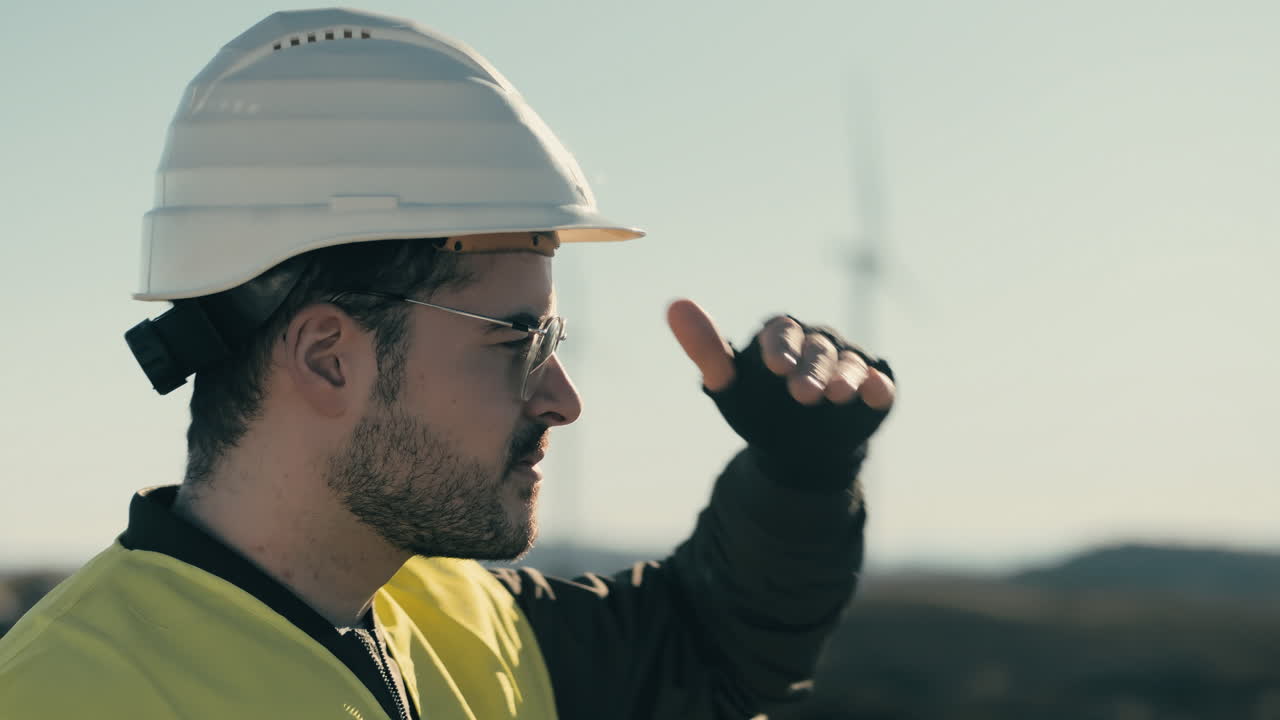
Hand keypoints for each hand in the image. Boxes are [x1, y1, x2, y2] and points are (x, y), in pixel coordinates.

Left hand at [667, 299, 894, 409]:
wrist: (795, 451)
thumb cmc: (758, 409)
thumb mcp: (727, 385)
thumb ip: (706, 348)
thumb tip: (675, 304)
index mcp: (781, 337)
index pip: (781, 331)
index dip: (779, 346)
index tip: (774, 367)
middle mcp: (817, 343)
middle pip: (817, 348)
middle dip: (811, 369)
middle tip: (802, 394)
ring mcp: (848, 364)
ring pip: (849, 363)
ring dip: (844, 376)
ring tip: (836, 395)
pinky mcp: (873, 389)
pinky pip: (879, 384)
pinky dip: (877, 386)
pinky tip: (873, 391)